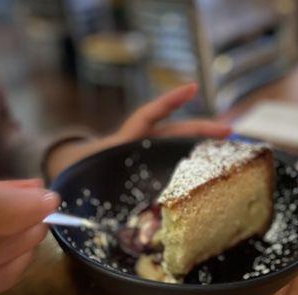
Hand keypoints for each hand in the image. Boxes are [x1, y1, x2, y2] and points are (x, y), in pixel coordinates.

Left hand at [46, 83, 230, 179]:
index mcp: (125, 139)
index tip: (192, 89)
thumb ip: (84, 184)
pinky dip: (191, 177)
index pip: (147, 115)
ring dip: (204, 149)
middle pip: (176, 131)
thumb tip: (67, 202)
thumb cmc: (82, 171)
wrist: (80, 175)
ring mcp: (152, 157)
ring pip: (180, 149)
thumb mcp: (82, 173)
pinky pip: (176, 174)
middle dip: (202, 129)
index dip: (168, 102)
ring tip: (230, 154)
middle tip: (229, 132)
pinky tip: (207, 186)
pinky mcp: (155, 172)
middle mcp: (144, 144)